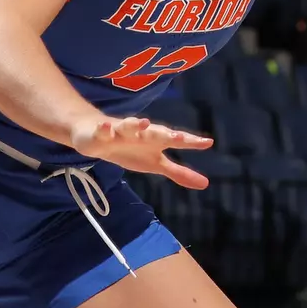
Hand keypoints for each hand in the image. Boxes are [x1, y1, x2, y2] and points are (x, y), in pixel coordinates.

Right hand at [70, 115, 213, 188]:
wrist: (98, 135)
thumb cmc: (131, 149)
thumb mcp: (156, 164)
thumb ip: (179, 173)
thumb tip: (206, 184)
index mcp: (156, 141)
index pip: (176, 141)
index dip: (191, 142)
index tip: (208, 143)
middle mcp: (141, 133)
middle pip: (156, 133)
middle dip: (167, 134)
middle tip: (179, 138)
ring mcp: (121, 132)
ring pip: (129, 126)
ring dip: (136, 124)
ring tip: (144, 123)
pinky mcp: (101, 134)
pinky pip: (103, 130)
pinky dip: (104, 129)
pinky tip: (106, 126)